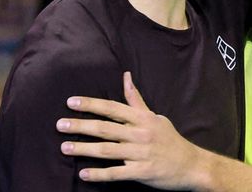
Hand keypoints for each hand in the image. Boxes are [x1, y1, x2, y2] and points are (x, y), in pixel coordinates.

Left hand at [57, 72, 201, 189]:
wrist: (191, 165)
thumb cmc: (170, 140)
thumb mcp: (155, 117)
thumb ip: (136, 100)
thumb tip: (125, 77)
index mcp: (143, 119)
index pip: (113, 108)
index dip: (91, 104)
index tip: (71, 102)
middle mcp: (141, 134)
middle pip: (106, 128)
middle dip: (81, 126)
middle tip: (60, 125)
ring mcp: (141, 154)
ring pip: (107, 151)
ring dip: (84, 149)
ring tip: (64, 147)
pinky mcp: (142, 173)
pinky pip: (117, 174)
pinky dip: (99, 175)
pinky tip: (83, 174)